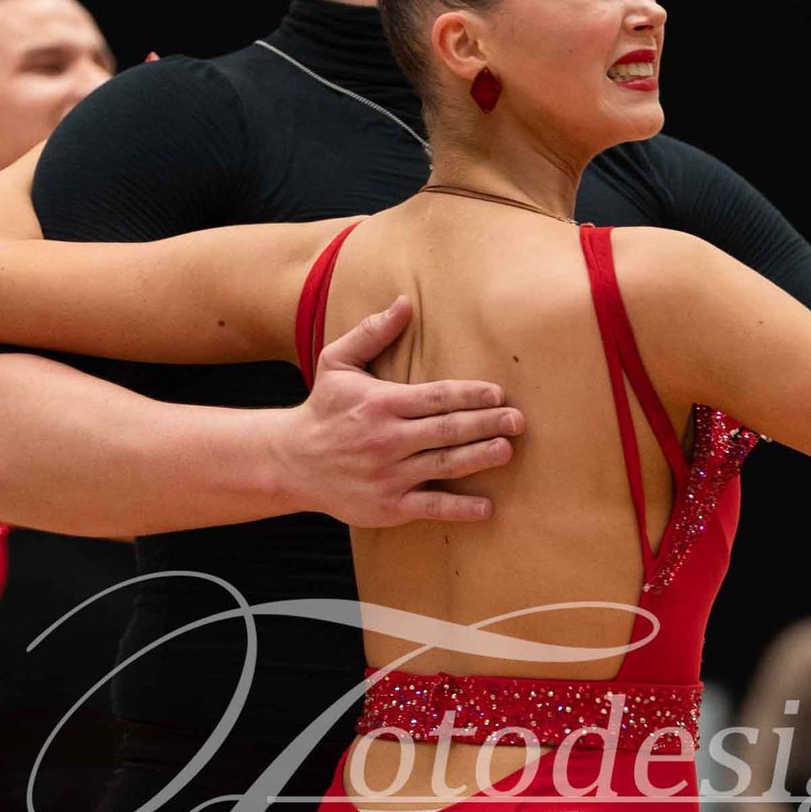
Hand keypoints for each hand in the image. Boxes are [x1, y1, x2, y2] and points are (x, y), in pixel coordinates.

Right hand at [271, 298, 524, 527]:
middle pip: (447, 430)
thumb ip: (371, 332)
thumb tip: (405, 302)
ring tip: (507, 450)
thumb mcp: (336, 363)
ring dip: (478, 458)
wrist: (291, 462)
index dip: (470, 394)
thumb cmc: (323, 409)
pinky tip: (486, 506)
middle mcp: (387, 439)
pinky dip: (459, 509)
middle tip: (518, 420)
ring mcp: (389, 475)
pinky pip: (430, 507)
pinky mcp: (388, 506)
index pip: (435, 397)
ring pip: (443, 466)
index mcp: (381, 403)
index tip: (498, 393)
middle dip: (486, 424)